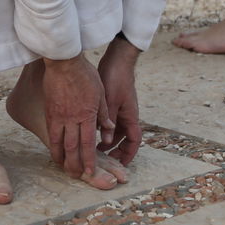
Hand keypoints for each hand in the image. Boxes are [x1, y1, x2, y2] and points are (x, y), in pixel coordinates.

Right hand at [41, 54, 110, 180]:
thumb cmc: (85, 74)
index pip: (87, 144)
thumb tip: (109, 131)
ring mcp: (58, 116)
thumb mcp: (101, 93)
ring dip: (62, 158)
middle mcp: (71, 119)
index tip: (90, 172)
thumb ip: (104, 114)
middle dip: (74, 164)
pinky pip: (51, 132)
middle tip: (76, 175)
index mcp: (87, 115)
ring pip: (59, 143)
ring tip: (64, 168)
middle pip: (72, 148)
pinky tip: (55, 151)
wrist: (64, 62)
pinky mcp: (50, 111)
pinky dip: (53, 144)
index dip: (88, 160)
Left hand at [97, 37, 141, 166]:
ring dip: (107, 141)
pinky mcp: (112, 103)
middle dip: (115, 150)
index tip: (120, 164)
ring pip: (115, 131)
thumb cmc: (116, 78)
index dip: (128, 153)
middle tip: (102, 160)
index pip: (134, 140)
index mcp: (130, 116)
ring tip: (93, 149)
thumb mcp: (112, 101)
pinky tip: (90, 132)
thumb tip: (106, 141)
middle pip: (124, 138)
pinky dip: (102, 129)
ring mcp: (120, 109)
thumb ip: (109, 121)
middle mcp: (127, 115)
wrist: (116, 59)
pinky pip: (109, 121)